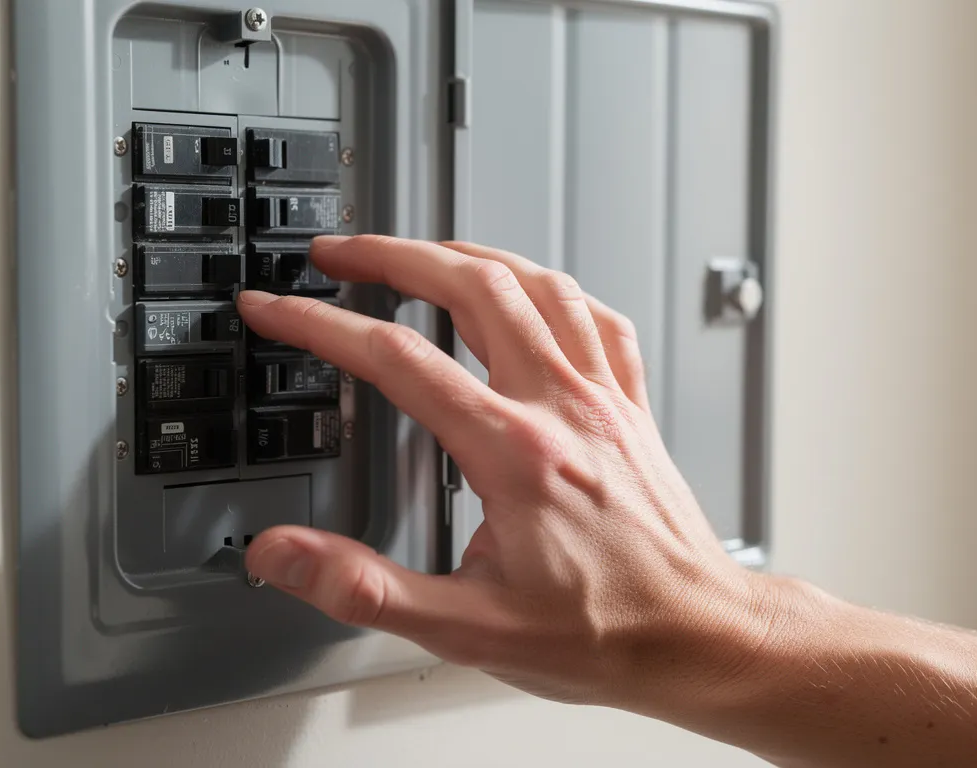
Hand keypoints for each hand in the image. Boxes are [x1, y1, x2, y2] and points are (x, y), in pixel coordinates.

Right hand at [236, 235, 776, 711]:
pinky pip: (594, 317)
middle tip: (338, 254)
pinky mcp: (630, 406)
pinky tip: (530, 289)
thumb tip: (284, 557)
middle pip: (470, 287)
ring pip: (535, 284)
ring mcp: (602, 398)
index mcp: (514, 453)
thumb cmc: (603, 633)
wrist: (697, 637)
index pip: (398, 358)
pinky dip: (551, 287)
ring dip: (467, 253)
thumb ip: (364, 588)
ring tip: (419, 251)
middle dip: (391, 255)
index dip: (322, 324)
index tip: (279, 308)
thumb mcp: (467, 629)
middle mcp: (561, 406)